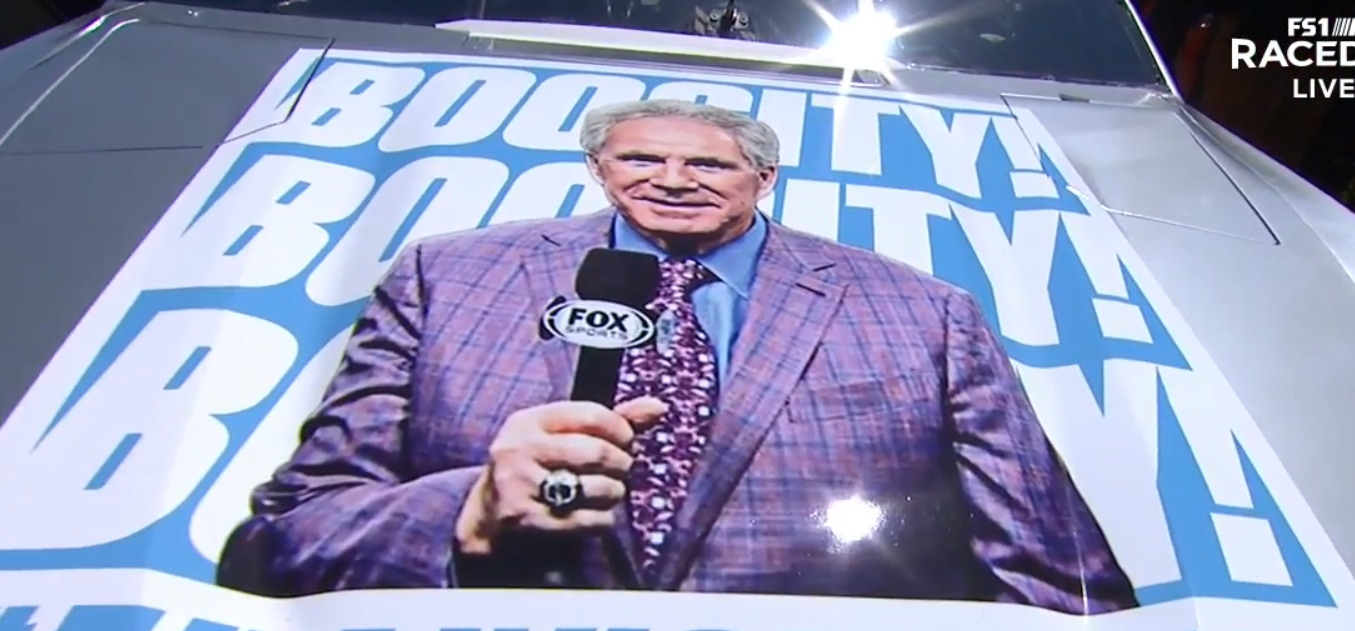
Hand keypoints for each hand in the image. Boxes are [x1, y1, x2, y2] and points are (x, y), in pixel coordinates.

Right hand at [454, 397, 666, 553]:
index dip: (621, 429)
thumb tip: (658, 407)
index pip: (592, 415)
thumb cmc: (534, 469)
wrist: (486, 518)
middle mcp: (520, 449)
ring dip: (615, 493)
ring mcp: (521, 486)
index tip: (626, 441)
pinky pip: (590, 519)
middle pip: (597, 452)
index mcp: (528, 421)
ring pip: (597, 487)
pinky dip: (604, 519)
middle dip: (622, 463)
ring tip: (608, 492)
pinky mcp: (529, 521)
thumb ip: (609, 421)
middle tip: (622, 470)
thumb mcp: (559, 437)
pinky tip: (596, 514)